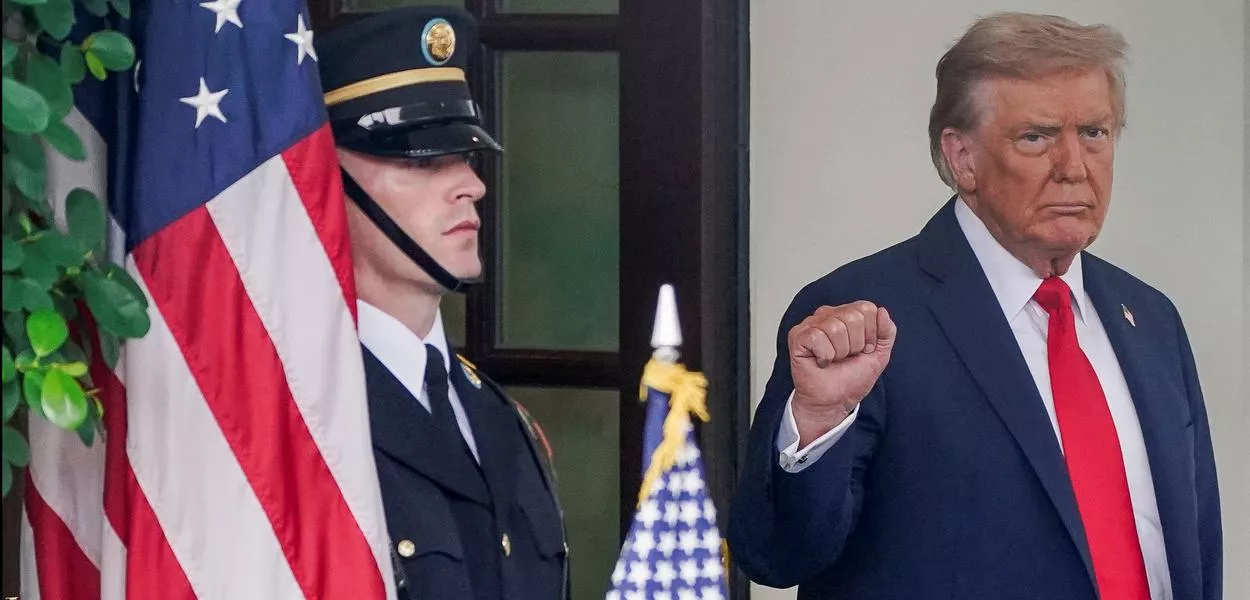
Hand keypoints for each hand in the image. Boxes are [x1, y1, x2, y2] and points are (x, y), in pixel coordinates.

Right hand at [787, 301, 896, 445]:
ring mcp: (811, 324)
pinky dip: (824, 355)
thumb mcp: (879, 354)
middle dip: (856, 344)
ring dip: (840, 352)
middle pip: (853, 316)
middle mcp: (828, 315)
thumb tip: (882, 311)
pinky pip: (817, 337)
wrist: (834, 401)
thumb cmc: (851, 379)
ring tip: (834, 360)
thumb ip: (887, 332)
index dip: (870, 334)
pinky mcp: (797, 336)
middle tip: (847, 357)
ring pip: (835, 327)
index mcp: (847, 314)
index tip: (863, 350)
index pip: (866, 308)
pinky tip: (821, 361)